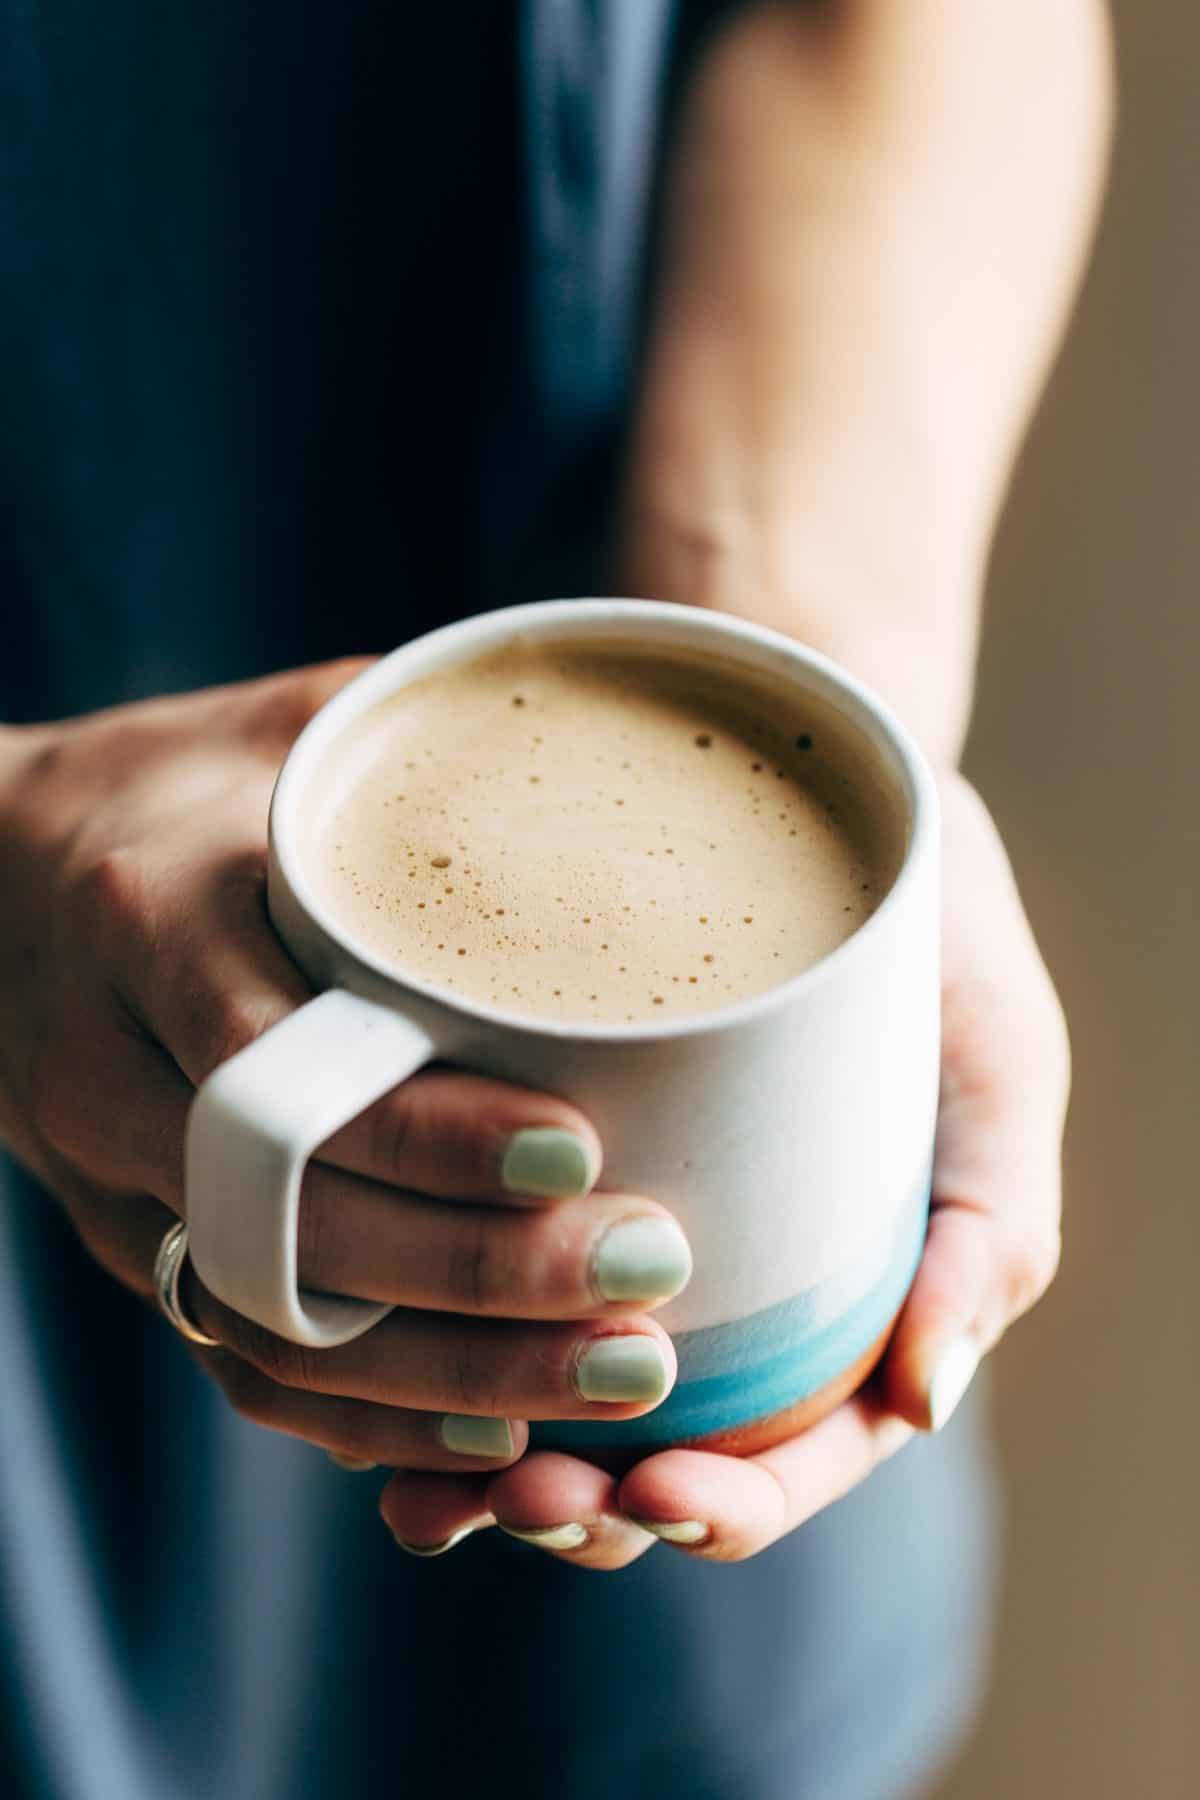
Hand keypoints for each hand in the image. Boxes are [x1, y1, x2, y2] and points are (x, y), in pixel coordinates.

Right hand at [0, 667, 691, 1480]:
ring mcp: (108, 1178)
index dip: (425, 1126)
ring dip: (441, 1369)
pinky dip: (361, 1414)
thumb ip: (420, 746)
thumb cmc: (174, 788)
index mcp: (147, 918)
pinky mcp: (129, 1239)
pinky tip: (493, 1426)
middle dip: (471, 1270)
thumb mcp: (279, 726)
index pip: (279, 1058)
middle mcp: (110, 1068)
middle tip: (642, 1272)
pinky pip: (232, 1358)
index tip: (579, 1148)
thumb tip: (620, 747)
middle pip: (284, 1214)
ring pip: (262, 1317)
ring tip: (612, 1373)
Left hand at [378, 770, 1068, 1565]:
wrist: (820, 794)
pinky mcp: (535, 1177)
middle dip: (596, 1506)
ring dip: (499, 1472)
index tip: (664, 1490)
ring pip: (559, 1403)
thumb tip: (920, 1402)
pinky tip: (379, 1396)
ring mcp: (629, 1244)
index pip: (799, 1451)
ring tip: (440, 1487)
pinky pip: (480, 1296)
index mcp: (845, 1301)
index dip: (736, 1503)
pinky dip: (432, 1370)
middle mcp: (730, 1296)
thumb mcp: (996, 1063)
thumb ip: (992, 1225)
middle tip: (529, 1498)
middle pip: (662, 1450)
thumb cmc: (928, 934)